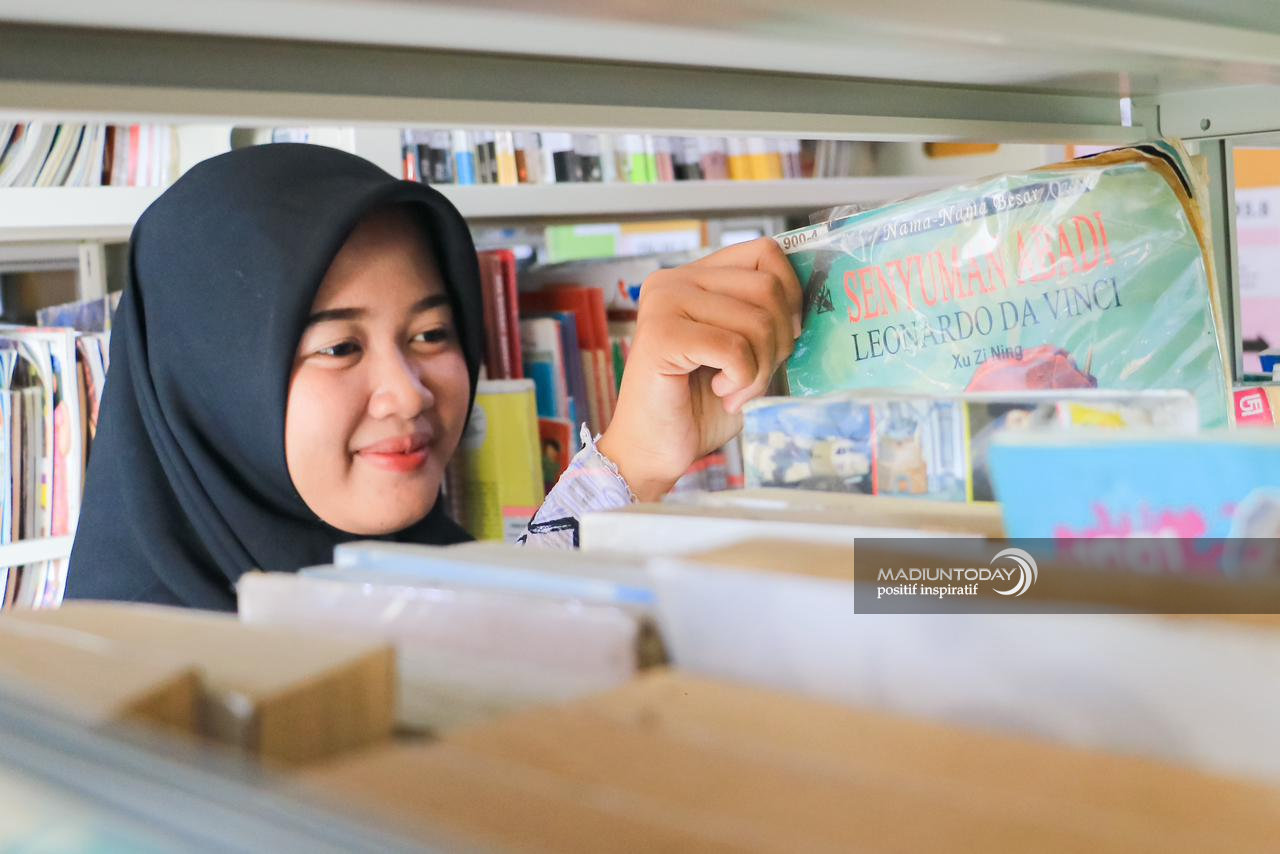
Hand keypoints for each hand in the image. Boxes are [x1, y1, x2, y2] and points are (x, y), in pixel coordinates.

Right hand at [597, 237, 802, 501]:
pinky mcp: (660, 336)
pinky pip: (734, 348)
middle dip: (778, 342)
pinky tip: (721, 392)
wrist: (655, 451)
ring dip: (759, 369)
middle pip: (767, 288)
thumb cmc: (700, 406)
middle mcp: (674, 280)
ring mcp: (664, 304)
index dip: (790, 295)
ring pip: (756, 320)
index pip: (765, 252)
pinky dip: (742, 380)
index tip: (782, 338)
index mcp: (695, 277)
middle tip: (754, 377)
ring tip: (734, 391)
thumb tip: (810, 302)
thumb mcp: (746, 352)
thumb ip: (766, 317)